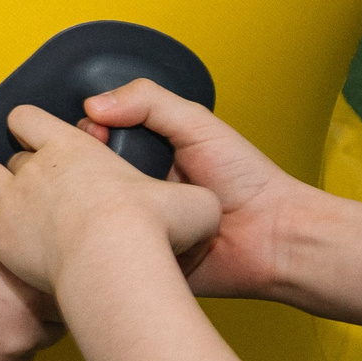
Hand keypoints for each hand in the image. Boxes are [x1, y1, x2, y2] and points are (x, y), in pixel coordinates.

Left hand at [0, 104, 220, 296]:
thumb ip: (190, 195)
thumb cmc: (152, 231)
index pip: (31, 118)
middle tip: (35, 181)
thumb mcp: (194, 203)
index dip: (32, 124)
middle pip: (12, 154)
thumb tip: (200, 202)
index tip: (37, 133)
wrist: (115, 263)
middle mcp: (35, 167)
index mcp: (71, 148)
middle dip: (21, 163)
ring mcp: (11, 200)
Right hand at [0, 203, 62, 360]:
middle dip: (29, 315)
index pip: (65, 295)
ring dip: (4, 337)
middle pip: (49, 329)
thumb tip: (16, 218)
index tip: (31, 281)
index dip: (46, 286)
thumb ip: (5, 228)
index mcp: (30, 288)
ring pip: (19, 353)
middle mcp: (26, 331)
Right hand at [69, 79, 309, 299]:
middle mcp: (140, 189)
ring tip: (97, 202)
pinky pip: (113, 250)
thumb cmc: (248, 181)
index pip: (97, 139)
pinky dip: (108, 242)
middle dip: (85, 170)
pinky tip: (105, 232)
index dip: (88, 134)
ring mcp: (141, 225)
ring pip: (96, 213)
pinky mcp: (144, 258)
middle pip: (90, 174)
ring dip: (93, 207)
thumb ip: (149, 102)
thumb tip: (93, 106)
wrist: (277, 239)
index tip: (93, 133)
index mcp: (148, 155)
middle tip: (95, 170)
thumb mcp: (198, 125)